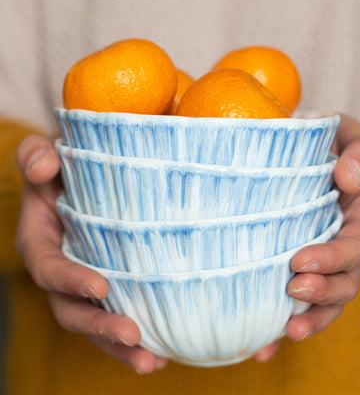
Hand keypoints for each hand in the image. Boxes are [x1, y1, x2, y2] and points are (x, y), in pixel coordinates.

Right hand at [15, 135, 166, 373]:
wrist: (87, 178)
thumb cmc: (67, 168)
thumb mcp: (47, 157)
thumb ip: (36, 156)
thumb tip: (44, 166)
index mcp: (42, 243)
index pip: (49, 268)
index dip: (70, 280)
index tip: (101, 287)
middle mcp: (63, 271)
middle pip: (73, 309)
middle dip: (99, 327)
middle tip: (133, 336)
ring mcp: (88, 283)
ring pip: (98, 322)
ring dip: (120, 346)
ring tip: (152, 361)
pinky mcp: (113, 287)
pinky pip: (119, 314)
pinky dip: (139, 336)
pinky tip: (165, 348)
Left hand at [284, 115, 359, 339]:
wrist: (319, 159)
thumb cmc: (336, 149)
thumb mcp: (354, 139)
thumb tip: (349, 178)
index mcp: (358, 218)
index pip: (354, 244)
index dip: (333, 257)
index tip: (301, 261)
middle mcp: (344, 247)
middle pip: (343, 281)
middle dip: (320, 293)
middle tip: (291, 291)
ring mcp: (324, 263)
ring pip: (325, 301)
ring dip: (308, 319)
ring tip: (283, 332)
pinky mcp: (303, 270)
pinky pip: (299, 303)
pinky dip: (283, 328)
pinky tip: (262, 346)